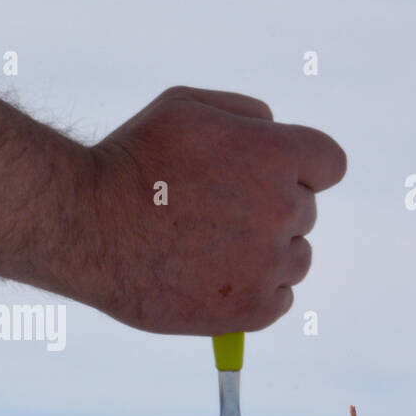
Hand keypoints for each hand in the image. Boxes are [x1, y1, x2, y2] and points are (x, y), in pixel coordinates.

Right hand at [60, 86, 345, 334]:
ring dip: (264, 255)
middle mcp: (282, 208)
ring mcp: (267, 263)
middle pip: (304, 213)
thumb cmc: (130, 159)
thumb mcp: (186, 106)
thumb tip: (276, 132)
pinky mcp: (249, 310)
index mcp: (277, 155)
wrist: (85, 225)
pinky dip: (253, 293)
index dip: (297, 168)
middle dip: (267, 211)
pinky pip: (279, 300)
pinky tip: (213, 280)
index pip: (329, 165)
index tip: (261, 178)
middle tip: (209, 214)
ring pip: (294, 259)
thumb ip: (245, 113)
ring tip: (206, 249)